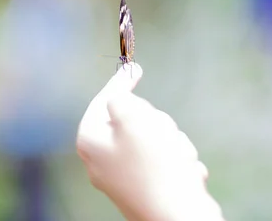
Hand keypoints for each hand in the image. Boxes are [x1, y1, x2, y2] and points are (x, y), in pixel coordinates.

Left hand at [76, 63, 223, 220]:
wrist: (178, 215)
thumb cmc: (154, 165)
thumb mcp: (132, 119)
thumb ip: (120, 97)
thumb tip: (118, 90)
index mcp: (90, 140)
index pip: (104, 100)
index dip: (121, 82)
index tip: (135, 66)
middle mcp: (100, 159)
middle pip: (132, 119)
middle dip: (155, 120)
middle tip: (164, 132)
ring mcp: (122, 176)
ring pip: (154, 138)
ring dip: (171, 141)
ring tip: (176, 157)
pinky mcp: (144, 187)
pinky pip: (164, 160)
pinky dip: (176, 160)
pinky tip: (182, 172)